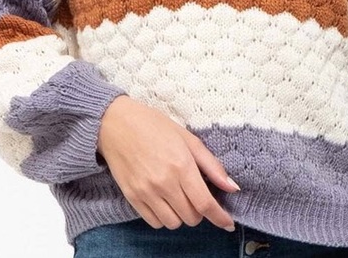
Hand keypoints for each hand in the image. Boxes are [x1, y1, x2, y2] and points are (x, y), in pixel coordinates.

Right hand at [97, 95, 238, 231]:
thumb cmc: (153, 125)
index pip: (205, 204)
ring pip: (174, 223)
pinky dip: (164, 217)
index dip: (220, 217)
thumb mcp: (187, 138)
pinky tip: (164, 200)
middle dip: (200, 210)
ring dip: (182, 215)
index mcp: (181, 165)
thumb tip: (232, 187)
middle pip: (191, 216)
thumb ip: (211, 164)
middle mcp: (164, 183)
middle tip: (196, 193)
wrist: (116, 123)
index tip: (228, 223)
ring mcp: (146, 192)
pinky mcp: (132, 197)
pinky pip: (154, 222)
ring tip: (179, 196)